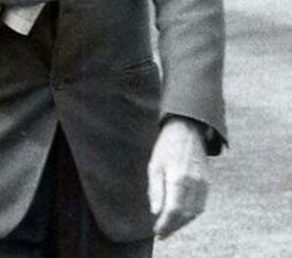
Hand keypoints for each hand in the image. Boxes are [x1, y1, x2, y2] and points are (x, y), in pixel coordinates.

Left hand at [148, 116, 208, 238]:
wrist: (187, 130)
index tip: (158, 233)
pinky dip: (191, 214)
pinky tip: (181, 217)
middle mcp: (195, 183)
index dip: (166, 224)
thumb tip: (156, 212)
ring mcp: (204, 184)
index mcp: (179, 178)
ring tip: (170, 227)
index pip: (174, 210)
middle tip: (162, 233)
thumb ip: (155, 190)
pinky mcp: (208, 183)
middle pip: (186, 214)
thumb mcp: (154, 165)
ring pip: (195, 212)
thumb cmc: (167, 147)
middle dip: (174, 227)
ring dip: (183, 223)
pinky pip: (201, 205)